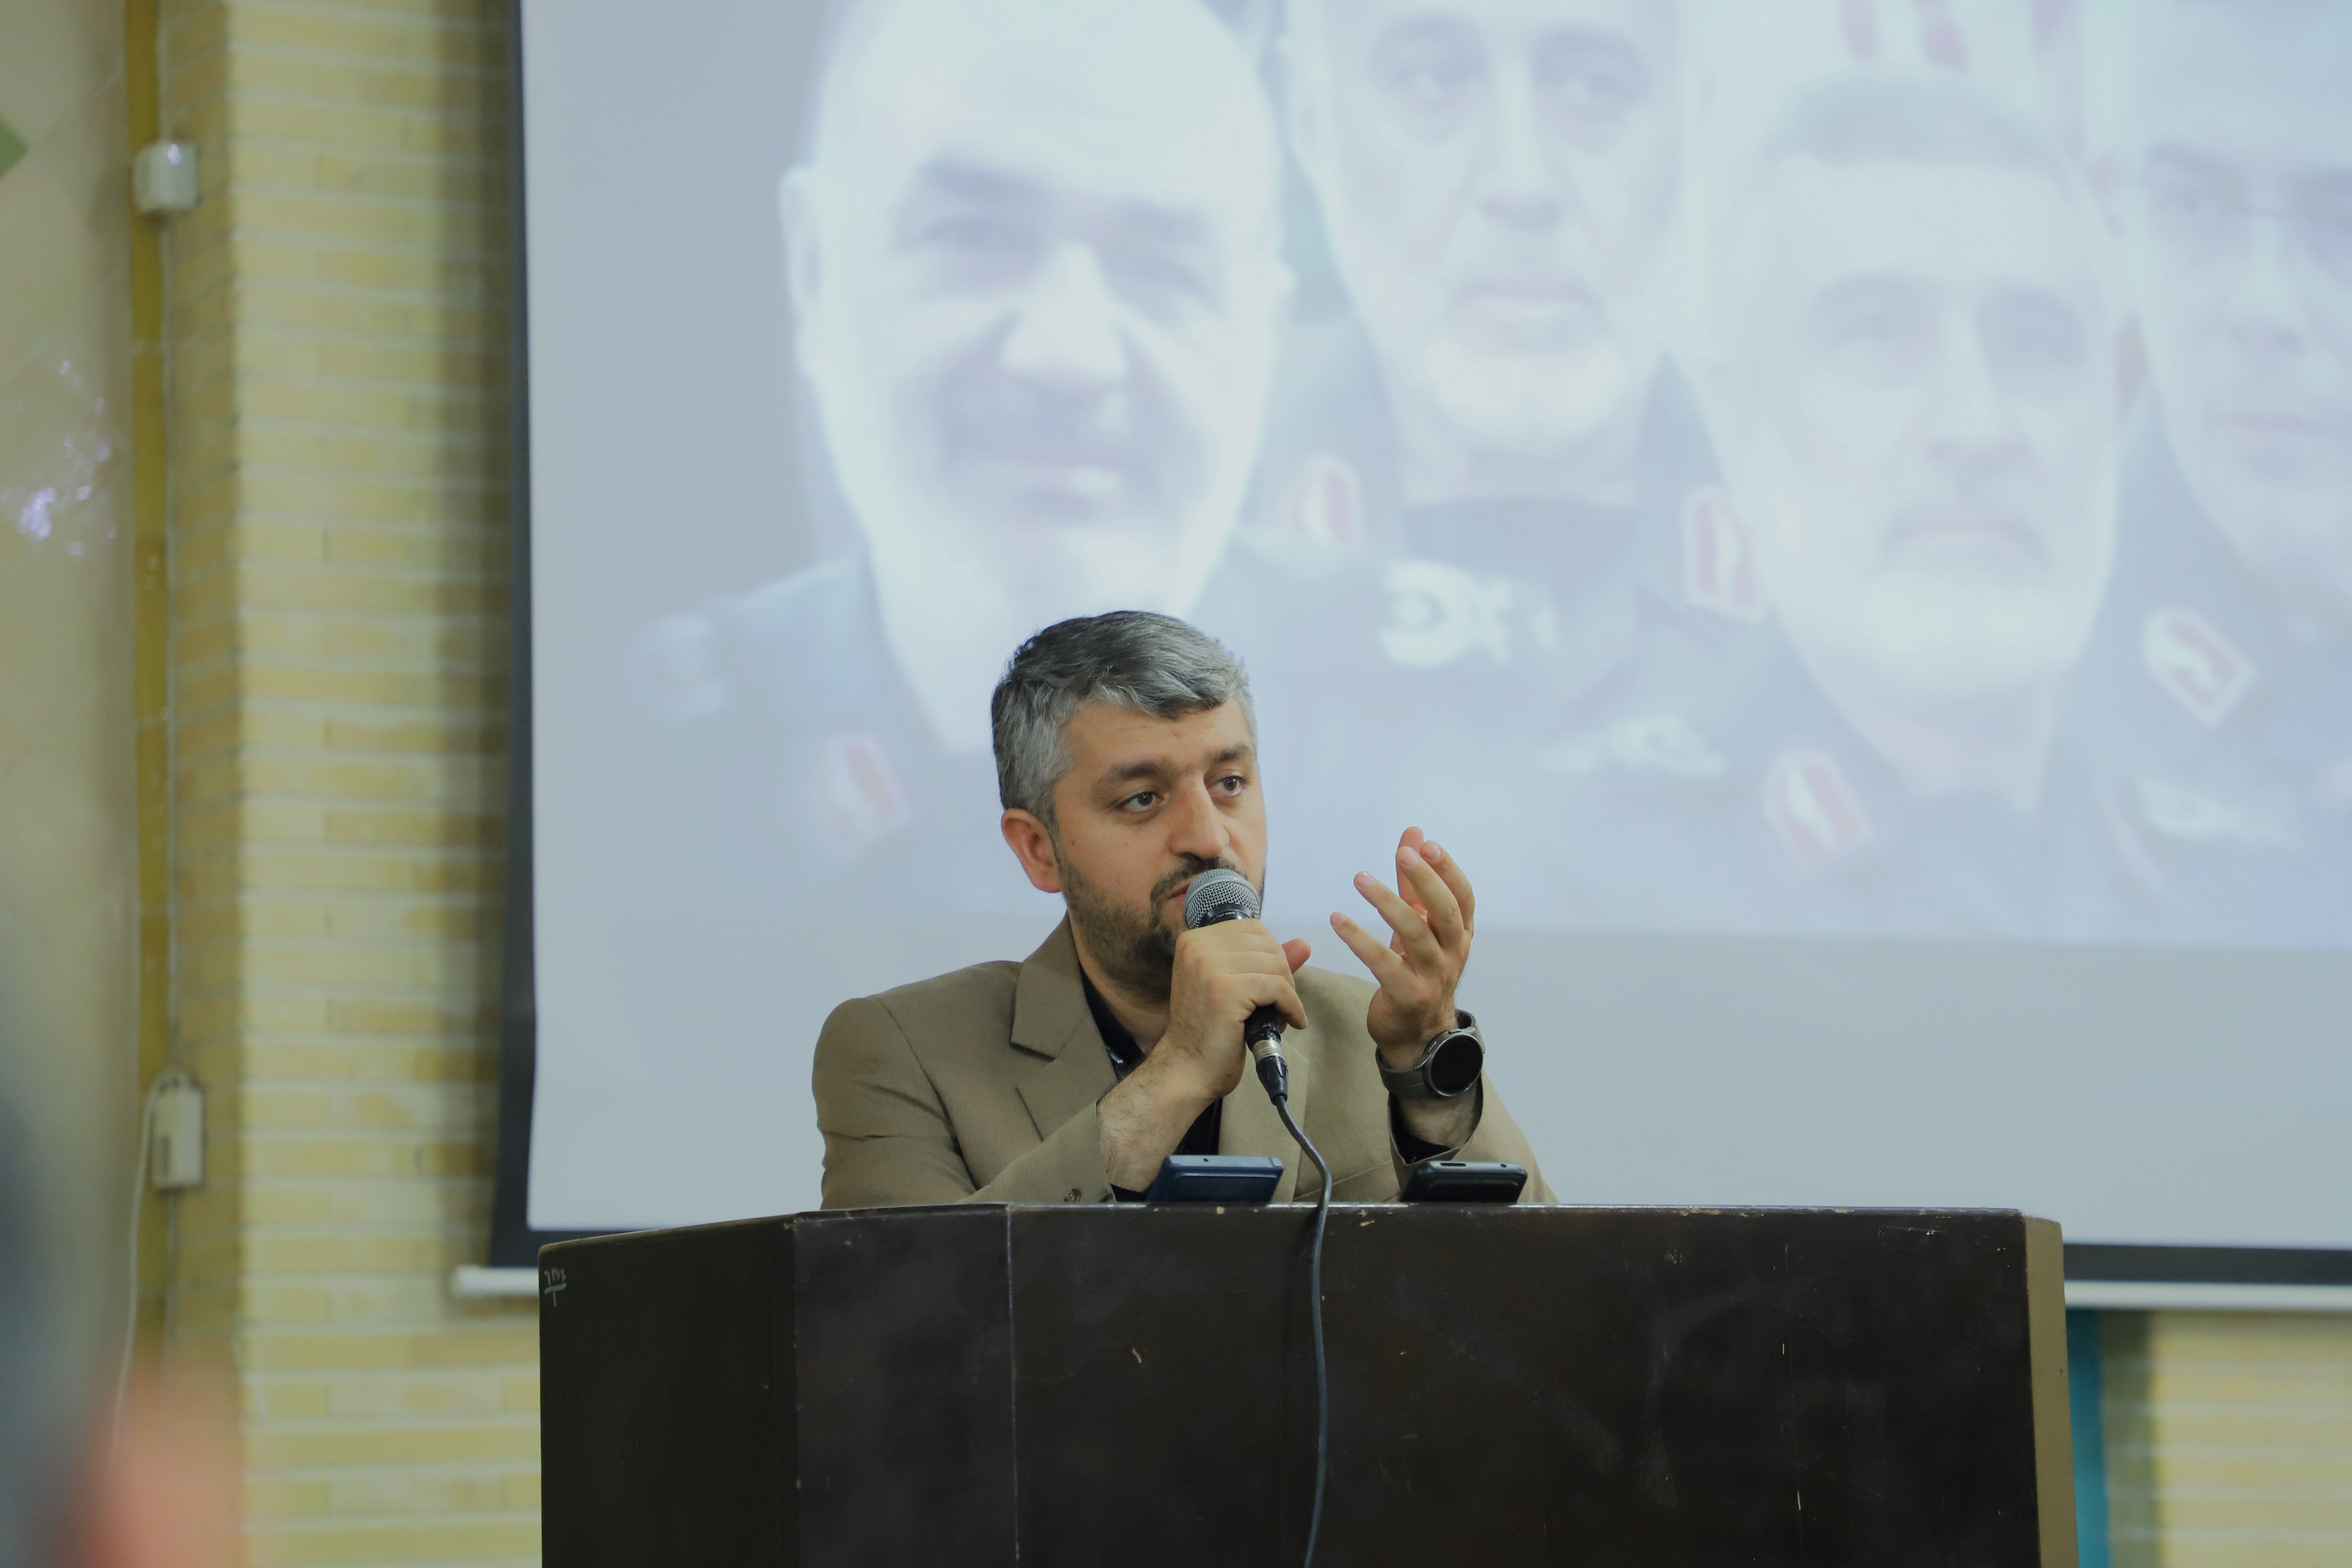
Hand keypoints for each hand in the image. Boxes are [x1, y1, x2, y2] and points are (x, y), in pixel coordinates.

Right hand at [1150, 918, 1310, 1101]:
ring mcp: (1209, 966)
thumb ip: (1267, 962)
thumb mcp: (1236, 987)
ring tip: (1281, 1015)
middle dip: (1282, 973)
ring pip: (1275, 964)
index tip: (1273, 983)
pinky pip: (1277, 987)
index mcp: (1194, 941)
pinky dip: (1292, 1006)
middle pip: (1266, 944)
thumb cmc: (1210, 1031)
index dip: (1272, 954)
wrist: (1187, 1068)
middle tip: (1280, 1003)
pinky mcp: (1225, 989)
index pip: (1253, 929)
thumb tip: (1304, 943)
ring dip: (1288, 992)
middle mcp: (1197, 947)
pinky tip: (1291, 1022)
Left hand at [1329, 828, 1474, 1065]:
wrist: (1417, 1033)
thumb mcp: (1420, 926)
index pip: (1463, 898)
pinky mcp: (1407, 996)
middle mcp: (1451, 954)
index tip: (1428, 845)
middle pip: (1444, 913)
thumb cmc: (1418, 970)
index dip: (1448, 871)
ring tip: (1360, 878)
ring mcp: (1432, 977)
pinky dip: (1360, 940)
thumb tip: (1414, 834)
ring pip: (1415, 935)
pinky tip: (1338, 920)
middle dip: (1426, 881)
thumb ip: (1415, 883)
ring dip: (1387, 903)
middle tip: (1403, 854)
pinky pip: (1383, 964)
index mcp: (1459, 935)